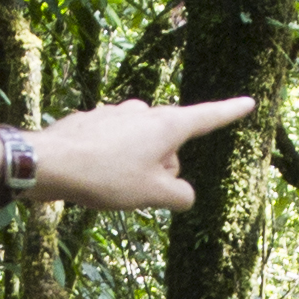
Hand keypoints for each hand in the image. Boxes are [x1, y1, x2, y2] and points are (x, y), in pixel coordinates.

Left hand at [20, 97, 253, 213]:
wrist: (50, 162)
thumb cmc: (106, 177)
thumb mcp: (153, 194)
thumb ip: (180, 196)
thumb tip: (182, 193)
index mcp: (166, 125)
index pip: (208, 117)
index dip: (230, 112)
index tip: (248, 102)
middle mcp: (144, 111)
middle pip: (169, 143)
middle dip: (163, 166)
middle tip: (139, 189)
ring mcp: (116, 112)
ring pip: (140, 144)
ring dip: (135, 164)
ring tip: (111, 184)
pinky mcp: (92, 119)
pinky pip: (114, 143)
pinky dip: (111, 159)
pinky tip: (92, 174)